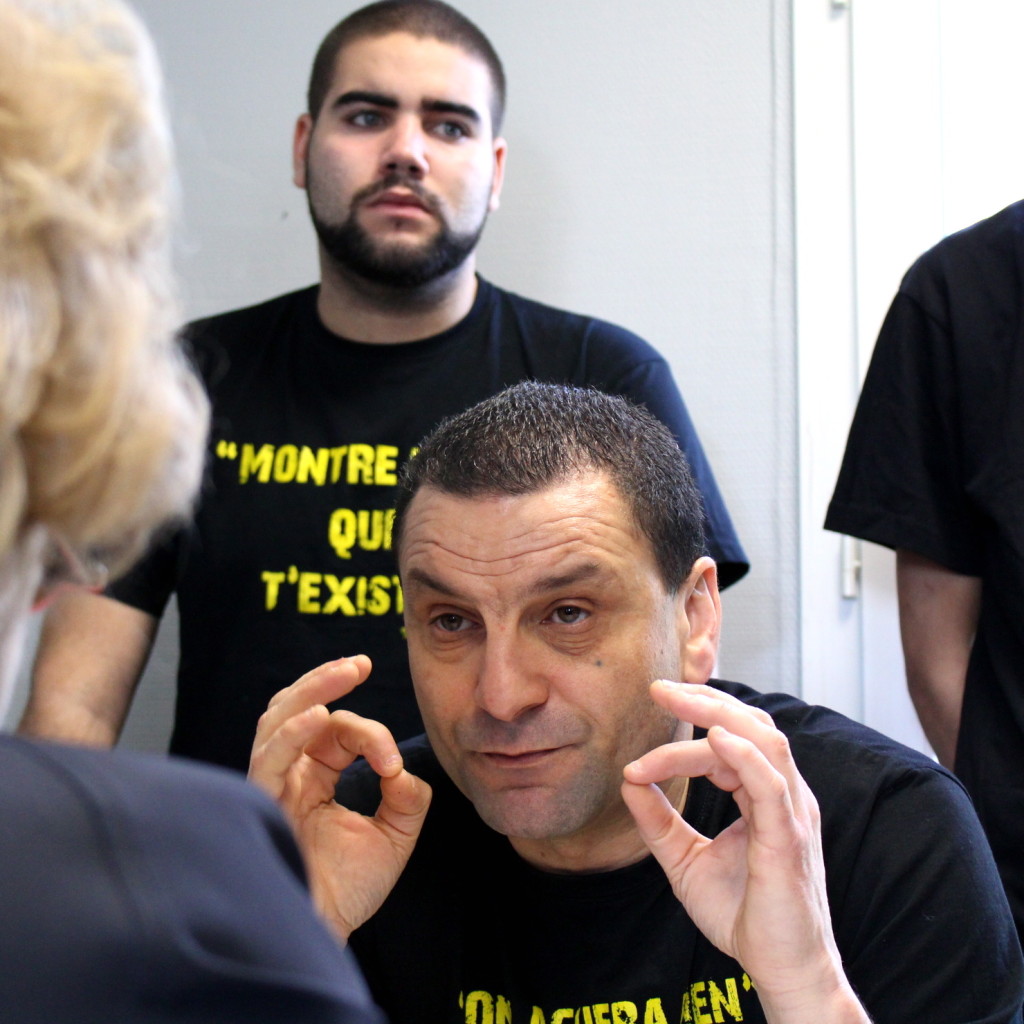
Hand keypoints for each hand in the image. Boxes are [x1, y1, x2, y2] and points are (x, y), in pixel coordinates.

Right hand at [249, 655, 430, 942]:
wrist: (321, 936)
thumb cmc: (347, 892)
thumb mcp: (393, 836)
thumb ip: (406, 796)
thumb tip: (402, 766)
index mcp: (315, 778)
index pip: (337, 732)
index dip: (370, 735)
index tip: (393, 764)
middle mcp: (289, 776)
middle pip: (297, 710)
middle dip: (326, 680)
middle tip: (360, 663)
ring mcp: (272, 788)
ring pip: (277, 721)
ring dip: (311, 691)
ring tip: (345, 671)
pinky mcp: (261, 806)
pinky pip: (268, 760)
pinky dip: (292, 734)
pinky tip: (317, 718)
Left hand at [621, 681, 866, 1023]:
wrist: (778, 971)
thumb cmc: (742, 915)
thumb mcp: (684, 860)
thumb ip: (657, 820)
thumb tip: (627, 778)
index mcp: (765, 796)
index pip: (729, 743)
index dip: (686, 732)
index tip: (637, 753)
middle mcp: (784, 796)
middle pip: (752, 725)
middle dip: (705, 700)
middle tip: (659, 688)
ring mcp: (792, 814)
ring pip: (762, 742)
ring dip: (718, 715)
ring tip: (677, 700)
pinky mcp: (789, 839)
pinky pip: (771, 784)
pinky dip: (745, 755)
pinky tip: (716, 738)